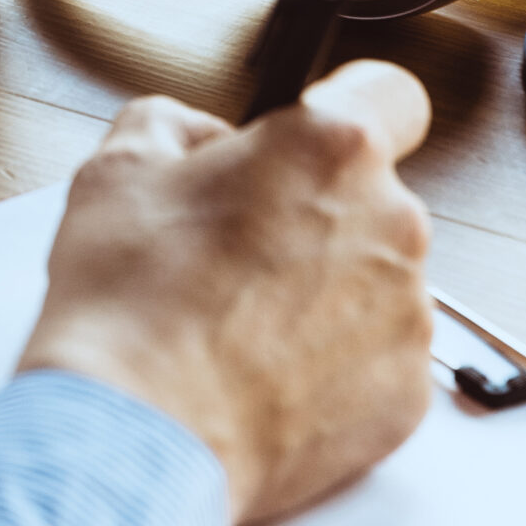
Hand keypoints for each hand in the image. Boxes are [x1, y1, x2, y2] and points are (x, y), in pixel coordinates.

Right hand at [17, 61, 435, 525]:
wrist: (139, 433)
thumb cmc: (129, 305)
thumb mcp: (117, 167)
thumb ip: (174, 123)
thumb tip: (200, 140)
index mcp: (329, 151)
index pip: (389, 93)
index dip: (344, 106)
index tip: (311, 136)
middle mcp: (391, 225)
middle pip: (368, 197)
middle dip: (309, 213)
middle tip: (229, 247)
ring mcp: (408, 316)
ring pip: (373, 280)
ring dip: (320, 289)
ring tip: (232, 321)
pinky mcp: (405, 395)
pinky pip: (374, 357)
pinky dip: (328, 361)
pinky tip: (255, 370)